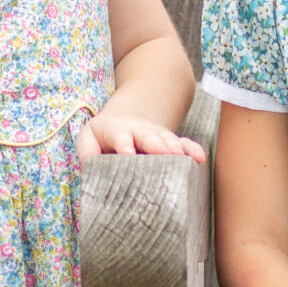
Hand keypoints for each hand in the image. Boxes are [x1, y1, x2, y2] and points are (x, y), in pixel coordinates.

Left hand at [77, 110, 205, 160]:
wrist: (126, 117)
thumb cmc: (103, 135)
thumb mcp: (88, 138)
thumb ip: (87, 152)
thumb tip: (91, 168)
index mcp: (117, 130)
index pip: (120, 136)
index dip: (124, 145)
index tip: (127, 155)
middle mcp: (139, 131)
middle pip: (148, 137)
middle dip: (157, 145)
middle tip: (165, 154)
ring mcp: (157, 136)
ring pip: (167, 140)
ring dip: (176, 148)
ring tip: (184, 159)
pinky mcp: (170, 142)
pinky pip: (183, 144)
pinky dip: (192, 149)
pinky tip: (200, 158)